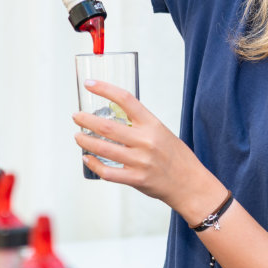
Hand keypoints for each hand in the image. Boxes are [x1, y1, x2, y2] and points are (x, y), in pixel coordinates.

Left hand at [72, 79, 224, 221]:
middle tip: (76, 116)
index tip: (90, 84)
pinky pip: (107, 172)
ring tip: (78, 136)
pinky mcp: (136, 179)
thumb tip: (114, 113)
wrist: (190, 184)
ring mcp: (140, 161)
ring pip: (103, 148)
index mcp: (152, 124)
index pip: (125, 99)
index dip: (104, 89)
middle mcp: (145, 141)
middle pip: (107, 127)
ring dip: (85, 141)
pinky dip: (93, 164)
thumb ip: (139, 124)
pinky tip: (87, 158)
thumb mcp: (161, 131)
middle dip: (86, 120)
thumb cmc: (176, 156)